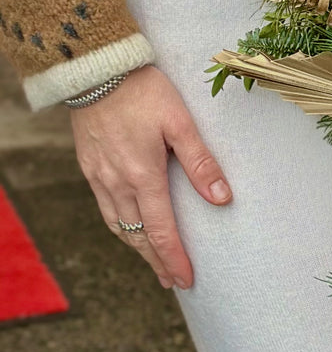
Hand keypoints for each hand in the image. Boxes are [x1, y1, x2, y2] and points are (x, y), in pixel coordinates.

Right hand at [69, 64, 231, 290]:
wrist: (96, 69)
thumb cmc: (143, 91)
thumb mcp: (180, 122)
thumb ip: (201, 162)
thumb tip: (222, 198)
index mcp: (142, 175)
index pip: (160, 230)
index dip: (174, 258)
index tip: (187, 280)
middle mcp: (117, 182)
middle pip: (137, 235)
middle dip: (156, 261)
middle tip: (173, 282)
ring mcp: (99, 176)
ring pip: (118, 224)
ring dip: (136, 247)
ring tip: (154, 262)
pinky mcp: (89, 166)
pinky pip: (105, 207)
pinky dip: (119, 226)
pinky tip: (128, 227)